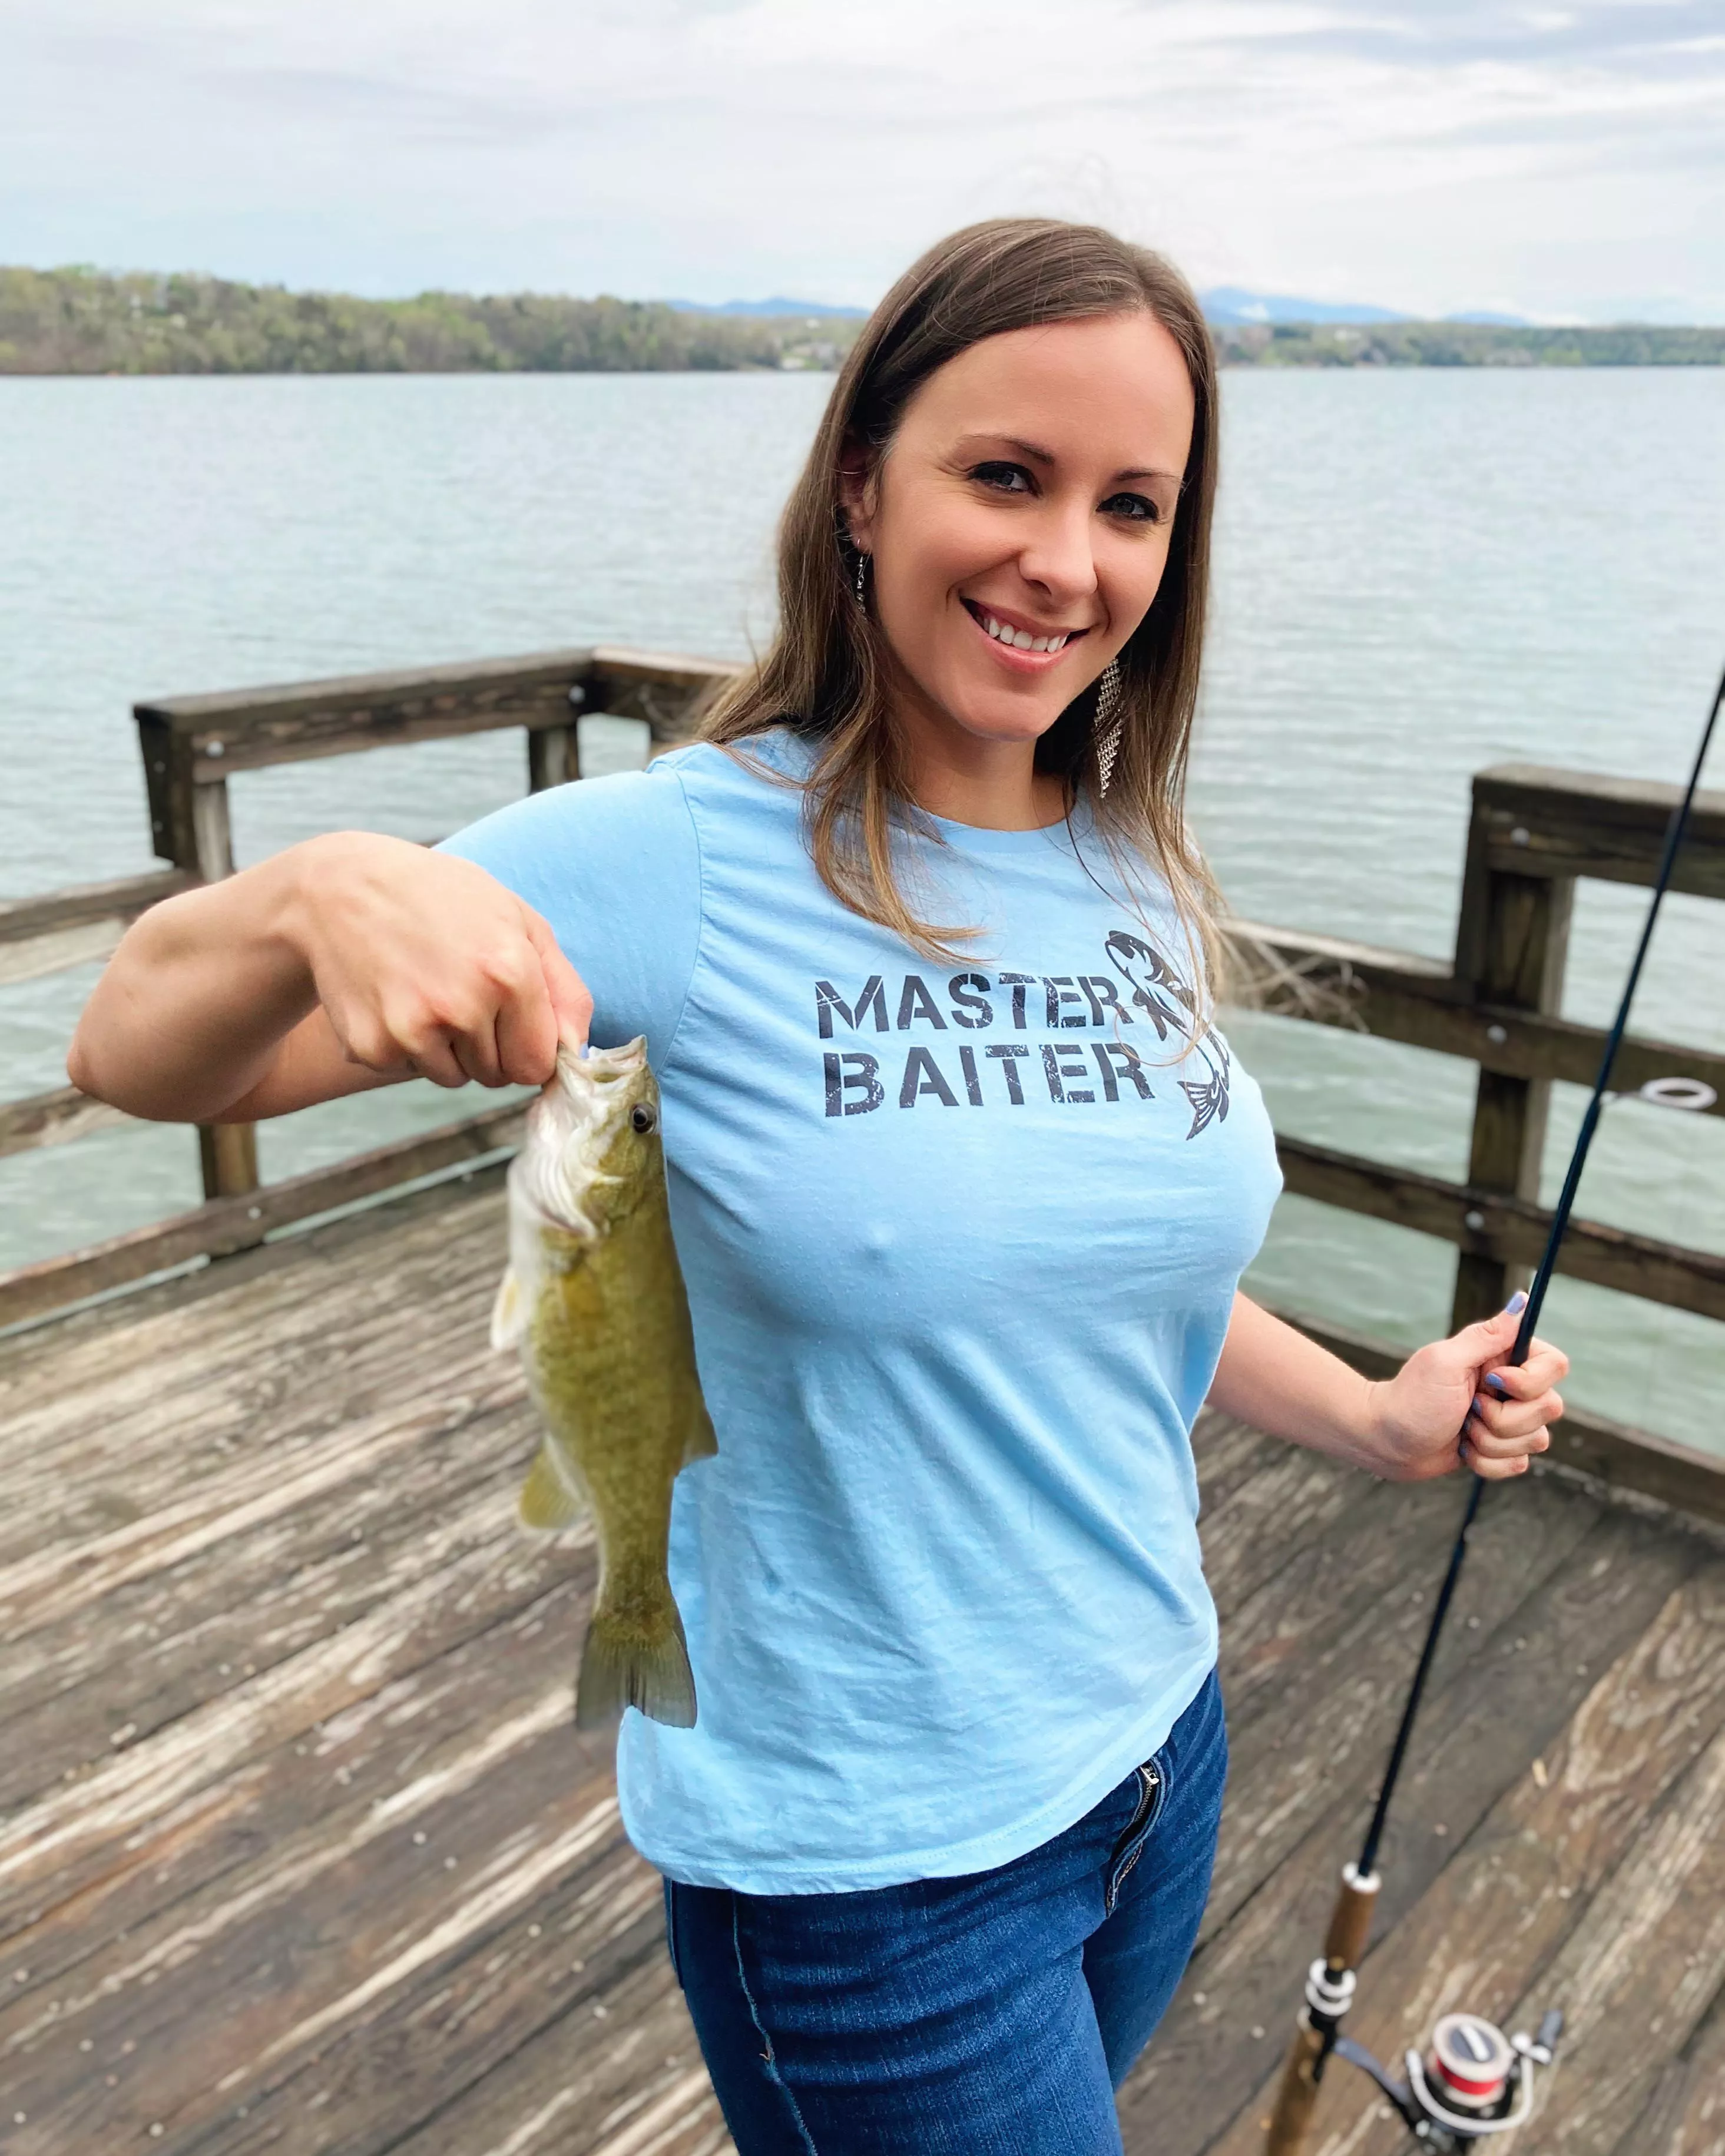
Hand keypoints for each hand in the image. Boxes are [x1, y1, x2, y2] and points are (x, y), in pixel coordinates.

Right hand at [283, 833, 592, 1087]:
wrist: (340, 890)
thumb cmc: (444, 901)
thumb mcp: (519, 921)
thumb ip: (564, 990)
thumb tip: (576, 1051)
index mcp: (508, 973)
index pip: (537, 1064)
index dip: (529, 1047)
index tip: (514, 1022)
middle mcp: (461, 1006)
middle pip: (499, 1076)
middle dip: (491, 1047)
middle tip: (462, 992)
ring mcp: (412, 1030)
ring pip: (455, 1078)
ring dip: (450, 1049)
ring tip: (427, 990)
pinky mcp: (372, 1047)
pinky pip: (410, 1070)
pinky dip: (407, 1046)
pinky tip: (395, 997)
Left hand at [1364, 1295, 1568, 1483]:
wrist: (1385, 1440)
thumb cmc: (1411, 1398)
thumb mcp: (1445, 1362)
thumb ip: (1487, 1335)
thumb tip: (1522, 1299)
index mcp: (1504, 1358)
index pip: (1555, 1365)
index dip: (1529, 1381)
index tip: (1492, 1381)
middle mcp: (1513, 1387)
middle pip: (1550, 1407)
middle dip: (1503, 1418)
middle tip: (1468, 1409)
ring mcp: (1510, 1419)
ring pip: (1536, 1440)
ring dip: (1490, 1441)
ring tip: (1461, 1428)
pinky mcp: (1502, 1448)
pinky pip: (1519, 1464)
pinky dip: (1486, 1462)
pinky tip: (1462, 1449)